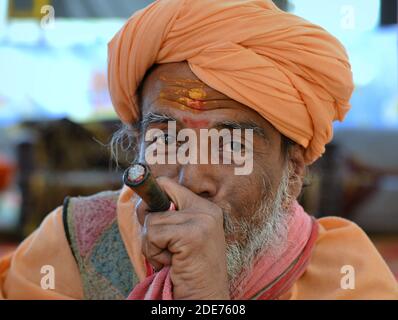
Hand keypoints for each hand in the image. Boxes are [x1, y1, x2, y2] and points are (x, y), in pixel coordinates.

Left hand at [136, 176, 229, 299]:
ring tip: (171, 259)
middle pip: (156, 197)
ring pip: (152, 221)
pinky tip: (171, 264)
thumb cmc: (188, 270)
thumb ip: (167, 216)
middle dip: (149, 223)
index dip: (152, 195)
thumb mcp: (180, 237)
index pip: (168, 184)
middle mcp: (207, 209)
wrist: (205, 297)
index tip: (146, 207)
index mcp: (205, 208)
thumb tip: (141, 201)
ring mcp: (202, 220)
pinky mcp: (192, 235)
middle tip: (163, 245)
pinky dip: (155, 254)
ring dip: (153, 246)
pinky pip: (153, 235)